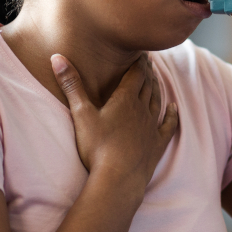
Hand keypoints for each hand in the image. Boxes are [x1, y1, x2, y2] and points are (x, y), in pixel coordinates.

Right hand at [51, 53, 178, 197]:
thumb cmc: (97, 146)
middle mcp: (142, 110)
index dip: (139, 63)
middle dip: (147, 72)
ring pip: (157, 101)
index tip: (142, 52)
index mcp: (125, 100)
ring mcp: (152, 127)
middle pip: (147, 86)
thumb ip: (71, 84)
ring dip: (157, 88)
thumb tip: (57, 56)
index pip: (135, 75)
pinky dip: (172, 115)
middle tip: (149, 62)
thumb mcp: (81, 114)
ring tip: (156, 79)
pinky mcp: (157, 144)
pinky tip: (174, 108)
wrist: (119, 179)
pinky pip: (168, 125)